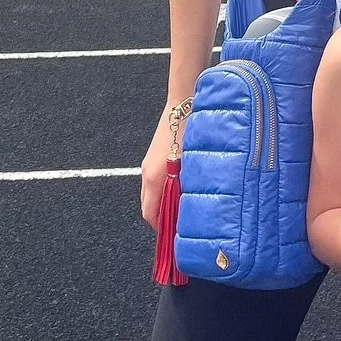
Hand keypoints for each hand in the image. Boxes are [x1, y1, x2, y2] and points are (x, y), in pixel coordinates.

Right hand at [139, 104, 185, 229]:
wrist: (184, 103)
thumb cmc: (190, 133)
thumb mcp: (192, 166)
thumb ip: (188, 190)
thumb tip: (191, 212)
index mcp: (154, 178)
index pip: (150, 215)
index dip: (162, 230)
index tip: (175, 238)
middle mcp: (147, 173)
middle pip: (148, 206)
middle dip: (163, 218)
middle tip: (181, 225)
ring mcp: (148, 164)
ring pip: (151, 194)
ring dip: (164, 203)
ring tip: (183, 208)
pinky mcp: (154, 157)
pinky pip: (155, 181)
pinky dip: (164, 190)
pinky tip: (182, 188)